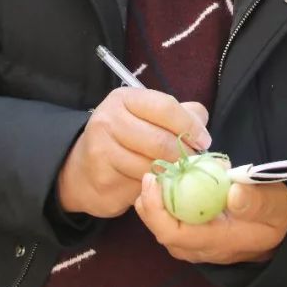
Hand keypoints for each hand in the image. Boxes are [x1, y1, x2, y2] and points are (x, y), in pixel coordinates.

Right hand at [57, 88, 210, 217]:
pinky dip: (155, 187)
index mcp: (124, 99)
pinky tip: (156, 184)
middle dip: (184, 155)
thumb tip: (201, 122)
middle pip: (161, 140)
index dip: (190, 126)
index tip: (203, 141)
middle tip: (193, 163)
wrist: (83, 171)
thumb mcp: (148, 117)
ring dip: (171, 174)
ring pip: (152, 166)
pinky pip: (141, 185)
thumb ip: (179, 114)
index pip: (166, 107)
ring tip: (177, 174)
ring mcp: (102, 150)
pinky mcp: (103, 178)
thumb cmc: (125, 139)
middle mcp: (109, 120)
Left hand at [135, 173, 286, 264]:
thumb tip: (233, 193)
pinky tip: (168, 184)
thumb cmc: (275, 214)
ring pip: (163, 228)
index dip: (157, 208)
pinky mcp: (195, 237)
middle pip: (161, 231)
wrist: (280, 231)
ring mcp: (196, 245)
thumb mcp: (274, 204)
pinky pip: (171, 223)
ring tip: (157, 177)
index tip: (153, 180)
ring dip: (154, 203)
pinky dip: (164, 204)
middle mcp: (201, 249)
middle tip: (151, 174)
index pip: (174, 233)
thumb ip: (255, 201)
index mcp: (217, 241)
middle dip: (150, 203)